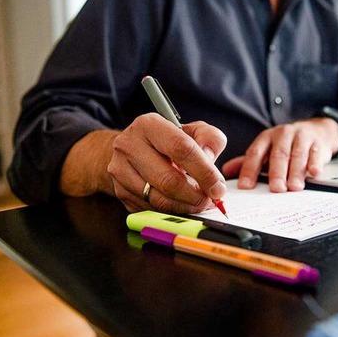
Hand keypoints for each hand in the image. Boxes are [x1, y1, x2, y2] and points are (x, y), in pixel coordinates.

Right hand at [107, 113, 226, 212]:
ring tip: (198, 203)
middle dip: (195, 195)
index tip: (218, 187)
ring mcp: (120, 170)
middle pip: (168, 180)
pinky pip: (150, 209)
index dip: (204, 172)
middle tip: (210, 200)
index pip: (181, 149)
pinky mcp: (119, 191)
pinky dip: (170, 211)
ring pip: (159, 199)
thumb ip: (210, 139)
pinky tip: (180, 204)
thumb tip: (210, 160)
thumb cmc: (167, 141)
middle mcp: (129, 146)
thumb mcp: (192, 131)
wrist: (132, 149)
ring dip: (184, 206)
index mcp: (149, 125)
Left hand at [222, 118, 337, 191]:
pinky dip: (315, 164)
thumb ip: (249, 161)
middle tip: (276, 189)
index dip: (249, 169)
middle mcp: (283, 135)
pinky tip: (314, 173)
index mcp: (266, 138)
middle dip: (276, 173)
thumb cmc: (287, 144)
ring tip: (294, 187)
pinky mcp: (318, 143)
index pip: (255, 153)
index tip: (245, 186)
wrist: (316, 130)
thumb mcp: (266, 149)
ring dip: (296, 172)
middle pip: (278, 154)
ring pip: (297, 155)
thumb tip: (226, 171)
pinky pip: (316, 154)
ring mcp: (301, 137)